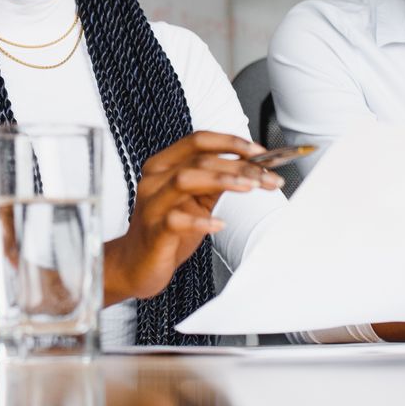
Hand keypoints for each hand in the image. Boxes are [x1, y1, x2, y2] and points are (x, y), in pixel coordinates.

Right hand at [106, 132, 280, 303]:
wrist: (137, 264)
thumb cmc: (168, 231)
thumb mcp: (196, 200)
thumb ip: (216, 182)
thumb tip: (253, 167)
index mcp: (163, 165)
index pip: (198, 141)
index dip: (231, 142)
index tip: (260, 151)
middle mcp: (154, 180)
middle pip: (199, 159)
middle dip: (239, 164)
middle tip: (267, 176)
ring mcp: (152, 205)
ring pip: (185, 179)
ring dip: (222, 180)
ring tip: (250, 187)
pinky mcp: (153, 231)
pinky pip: (176, 220)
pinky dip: (201, 220)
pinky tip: (219, 224)